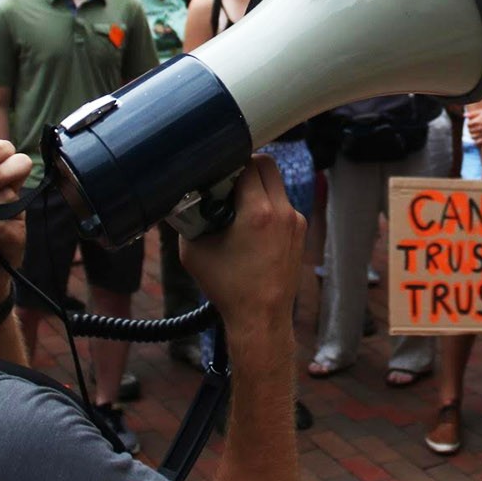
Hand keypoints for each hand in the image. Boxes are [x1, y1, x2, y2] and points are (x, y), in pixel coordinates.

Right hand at [181, 156, 306, 341]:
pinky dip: (268, 204)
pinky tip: (250, 223)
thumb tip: (181, 199)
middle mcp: (282, 211)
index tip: (216, 172)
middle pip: (268, 165)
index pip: (248, 163)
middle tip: (227, 180)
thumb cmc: (227, 288)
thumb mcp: (194, 251)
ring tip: (236, 204)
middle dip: (246, 167)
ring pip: (277, 184)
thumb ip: (188, 219)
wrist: (260, 318)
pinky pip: (283, 204)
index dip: (229, 163)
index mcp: (258, 212)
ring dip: (258, 185)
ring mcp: (296, 221)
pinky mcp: (300, 231)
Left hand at [465, 101, 481, 144]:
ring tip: (476, 132)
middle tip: (475, 127)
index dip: (469, 124)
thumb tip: (464, 115)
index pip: (468, 124)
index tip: (472, 123)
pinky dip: (476, 141)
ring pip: (473, 137)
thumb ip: (473, 114)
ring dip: (473, 135)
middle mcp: (480, 128)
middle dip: (471, 129)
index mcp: (478, 121)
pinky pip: (478, 142)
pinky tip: (479, 137)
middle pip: (470, 131)